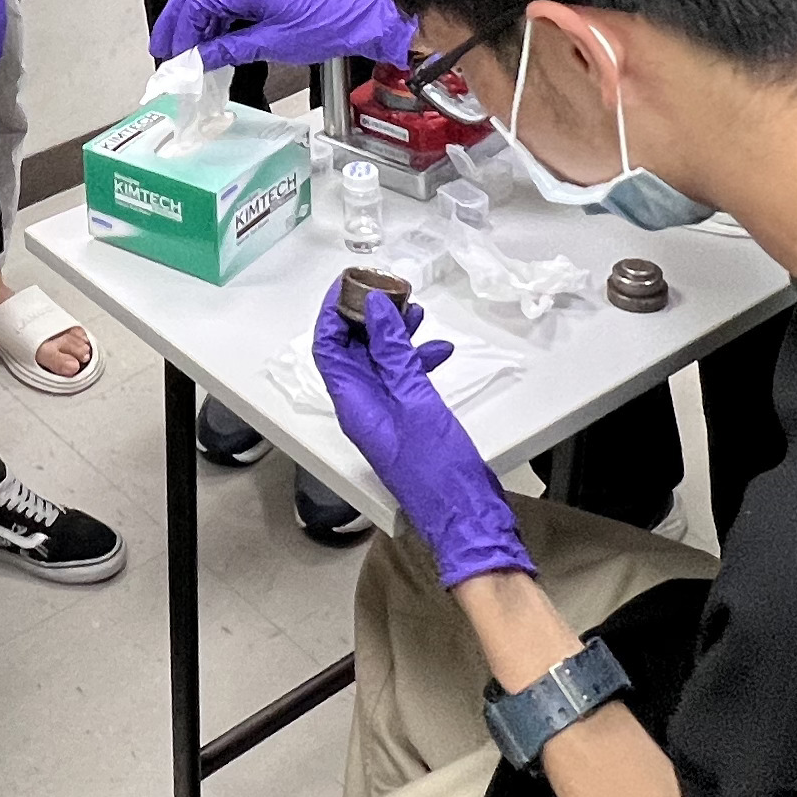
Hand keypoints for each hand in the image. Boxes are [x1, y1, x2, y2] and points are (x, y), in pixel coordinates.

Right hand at [152, 0, 416, 74]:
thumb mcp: (270, 44)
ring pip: (209, 0)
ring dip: (194, 25)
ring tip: (184, 52)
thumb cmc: (322, 26)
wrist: (355, 21)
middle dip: (177, 22)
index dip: (179, 28)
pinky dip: (212, 24)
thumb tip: (198, 58)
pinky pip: (227, 5)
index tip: (171, 52)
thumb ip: (229, 49)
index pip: (197, 1)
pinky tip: (208, 45)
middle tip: (164, 49)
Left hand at [313, 280, 524, 586]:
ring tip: (417, 311)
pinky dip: (417, 359)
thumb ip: (394, 353)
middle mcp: (363, 408)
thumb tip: (376, 309)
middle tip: (390, 290)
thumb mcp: (415, 401)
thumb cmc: (439, 471)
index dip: (332, 312)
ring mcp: (386, 415)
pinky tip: (440, 350)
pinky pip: (403, 378)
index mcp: (354, 404)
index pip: (328, 347)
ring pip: (380, 361)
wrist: (468, 515)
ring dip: (395, 334)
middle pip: (352, 350)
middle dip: (368, 316)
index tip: (350, 281)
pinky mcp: (408, 420)